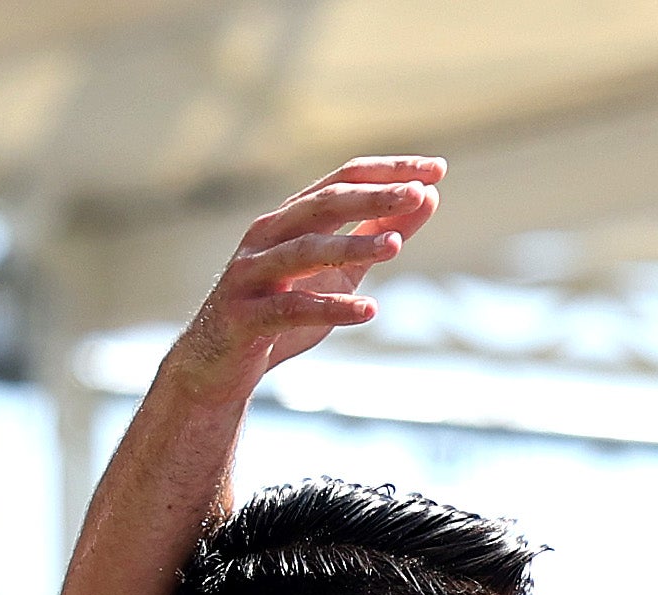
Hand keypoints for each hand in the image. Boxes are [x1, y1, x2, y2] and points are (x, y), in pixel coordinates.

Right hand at [166, 157, 445, 395]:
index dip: (388, 172)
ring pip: (304, 252)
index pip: (343, 180)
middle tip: (419, 193)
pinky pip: (290, 309)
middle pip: (324, 205)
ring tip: (398, 245)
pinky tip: (369, 310)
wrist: (219, 363)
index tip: (437, 169)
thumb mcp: (339, 269)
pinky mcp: (244, 316)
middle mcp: (268, 236)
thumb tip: (428, 196)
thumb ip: (377, 234)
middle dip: (373, 197)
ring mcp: (251, 273)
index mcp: (291, 219)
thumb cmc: (283, 309)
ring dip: (353, 246)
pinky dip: (330, 308)